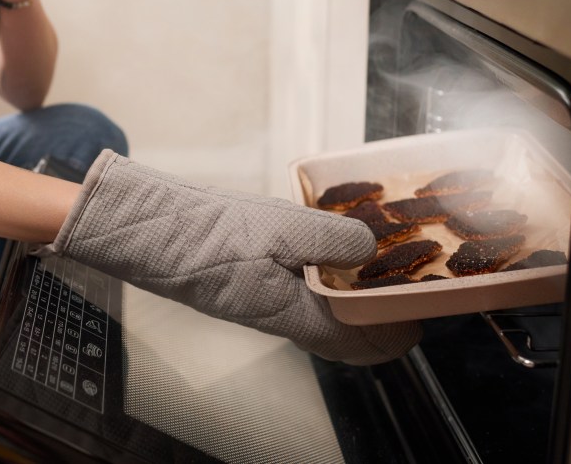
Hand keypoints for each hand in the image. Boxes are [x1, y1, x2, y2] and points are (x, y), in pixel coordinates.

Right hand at [36, 151, 421, 364]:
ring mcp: (263, 299)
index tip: (421, 317)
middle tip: (404, 291)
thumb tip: (370, 245)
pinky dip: (324, 280)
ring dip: (352, 298)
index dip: (394, 335)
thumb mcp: (280, 228)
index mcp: (292, 313)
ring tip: (374, 268)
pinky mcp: (249, 281)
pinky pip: (300, 291)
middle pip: (344, 334)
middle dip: (378, 319)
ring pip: (322, 311)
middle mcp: (280, 315)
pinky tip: (326, 252)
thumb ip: (332, 237)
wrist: (150, 230)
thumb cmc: (205, 235)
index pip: (358, 342)